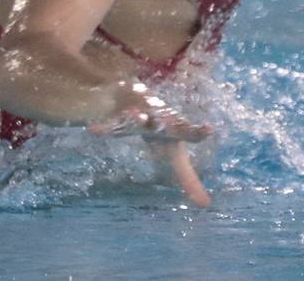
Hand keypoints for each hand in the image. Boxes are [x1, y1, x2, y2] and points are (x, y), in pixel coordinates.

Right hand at [87, 81, 213, 207]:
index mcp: (175, 130)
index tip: (209, 129)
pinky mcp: (120, 119)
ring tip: (137, 115)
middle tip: (174, 122)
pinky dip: (104, 128)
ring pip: (138, 118)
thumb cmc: (160, 132)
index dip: (199, 132)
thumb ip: (189, 180)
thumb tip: (206, 206)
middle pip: (164, 122)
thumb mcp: (174, 155)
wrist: (134, 97)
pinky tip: (94, 130)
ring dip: (138, 118)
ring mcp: (139, 117)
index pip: (190, 132)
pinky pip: (112, 125)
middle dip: (169, 123)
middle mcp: (159, 121)